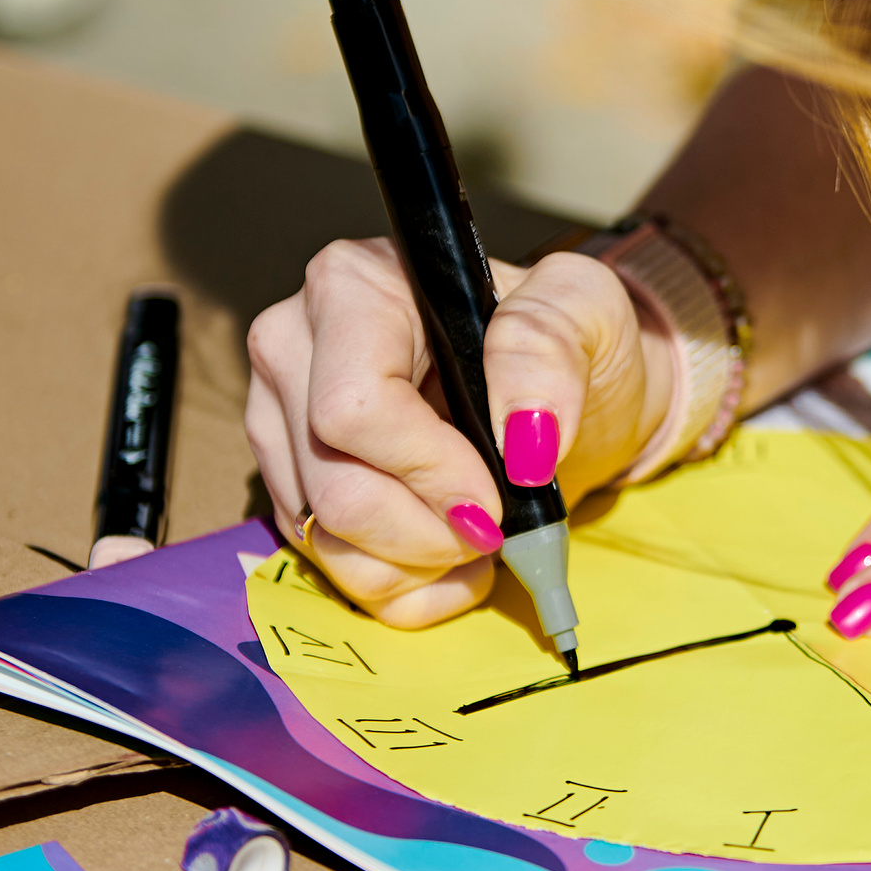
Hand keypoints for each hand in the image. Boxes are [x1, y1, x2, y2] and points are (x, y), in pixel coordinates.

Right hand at [243, 238, 670, 626]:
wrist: (567, 401)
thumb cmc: (573, 345)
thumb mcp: (588, 310)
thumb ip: (549, 346)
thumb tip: (520, 431)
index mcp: (355, 285)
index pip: (353, 408)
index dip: (426, 470)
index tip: (493, 497)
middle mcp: (296, 346)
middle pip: (333, 485)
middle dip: (427, 532)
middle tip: (494, 525)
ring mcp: (282, 421)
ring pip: (325, 538)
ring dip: (419, 564)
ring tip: (481, 538)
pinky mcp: (291, 484)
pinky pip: (328, 567)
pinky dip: (404, 585)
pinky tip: (452, 559)